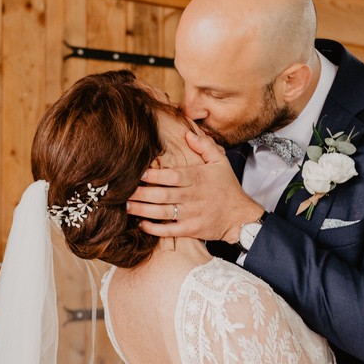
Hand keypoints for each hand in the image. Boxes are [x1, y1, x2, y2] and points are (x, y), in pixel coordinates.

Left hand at [128, 129, 263, 242]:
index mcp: (197, 178)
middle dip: (141, 194)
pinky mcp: (192, 230)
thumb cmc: (227, 187)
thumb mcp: (221, 162)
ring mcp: (192, 214)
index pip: (172, 176)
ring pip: (164, 213)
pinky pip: (171, 231)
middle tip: (123, 191)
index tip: (137, 173)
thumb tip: (187, 133)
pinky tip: (142, 224)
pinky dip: (156, 229)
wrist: (240, 216)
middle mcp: (193, 196)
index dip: (153, 176)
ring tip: (127, 207)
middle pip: (163, 195)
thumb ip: (204, 146)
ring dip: (143, 210)